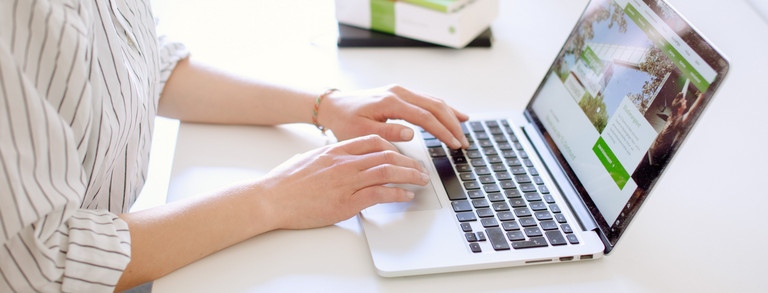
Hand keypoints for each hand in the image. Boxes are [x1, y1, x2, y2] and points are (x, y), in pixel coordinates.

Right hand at [254, 135, 429, 229]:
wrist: (271, 198)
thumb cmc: (284, 182)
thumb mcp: (309, 159)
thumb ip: (327, 159)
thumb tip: (335, 162)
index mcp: (336, 151)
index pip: (373, 141)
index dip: (393, 147)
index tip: (401, 154)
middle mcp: (345, 163)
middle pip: (387, 156)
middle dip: (409, 162)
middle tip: (420, 168)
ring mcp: (347, 182)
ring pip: (388, 172)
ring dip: (410, 176)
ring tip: (421, 180)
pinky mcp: (347, 202)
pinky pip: (380, 194)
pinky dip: (397, 194)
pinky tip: (406, 195)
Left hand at [317, 85, 469, 148]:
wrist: (334, 107)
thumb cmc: (345, 121)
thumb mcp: (361, 132)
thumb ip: (387, 133)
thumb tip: (411, 133)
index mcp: (390, 102)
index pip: (425, 117)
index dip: (442, 131)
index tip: (454, 144)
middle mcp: (398, 93)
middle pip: (435, 107)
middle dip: (452, 125)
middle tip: (463, 143)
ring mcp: (401, 91)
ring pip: (434, 101)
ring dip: (451, 117)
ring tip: (463, 132)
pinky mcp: (400, 94)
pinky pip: (427, 100)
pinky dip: (443, 109)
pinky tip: (454, 116)